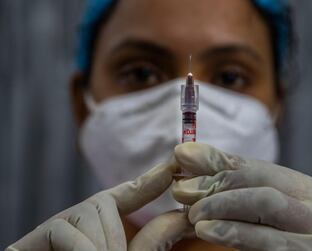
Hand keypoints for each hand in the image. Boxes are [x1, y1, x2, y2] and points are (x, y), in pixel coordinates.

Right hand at [7, 160, 191, 250]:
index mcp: (101, 231)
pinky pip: (62, 229)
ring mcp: (51, 233)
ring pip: (86, 212)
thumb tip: (183, 217)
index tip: (173, 166)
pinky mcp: (26, 244)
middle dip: (115, 232)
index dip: (149, 181)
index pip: (126, 196)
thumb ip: (152, 241)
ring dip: (100, 244)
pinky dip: (80, 247)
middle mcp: (76, 225)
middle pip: (101, 202)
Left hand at [172, 143, 311, 250]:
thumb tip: (196, 163)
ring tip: (192, 212)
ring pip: (266, 203)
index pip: (264, 168)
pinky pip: (268, 241)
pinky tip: (208, 230)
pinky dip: (234, 232)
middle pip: (264, 181)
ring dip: (221, 203)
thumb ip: (248, 192)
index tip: (184, 154)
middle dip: (217, 181)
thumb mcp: (282, 216)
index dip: (220, 160)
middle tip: (182, 188)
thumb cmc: (304, 246)